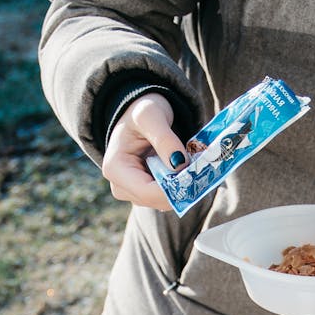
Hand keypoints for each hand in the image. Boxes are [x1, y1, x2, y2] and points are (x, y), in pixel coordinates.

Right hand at [101, 94, 187, 209]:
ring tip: (191, 165)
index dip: (173, 190)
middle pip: (157, 200)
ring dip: (181, 187)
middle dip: (180, 188)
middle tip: (199, 168)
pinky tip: (185, 171)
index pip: (147, 193)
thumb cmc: (140, 111)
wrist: (140, 116)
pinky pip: (167, 197)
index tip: (195, 176)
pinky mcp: (145, 194)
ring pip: (164, 202)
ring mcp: (132, 193)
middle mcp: (120, 187)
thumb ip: (164, 139)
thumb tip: (180, 164)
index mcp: (115, 169)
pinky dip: (180, 186)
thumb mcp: (150, 116)